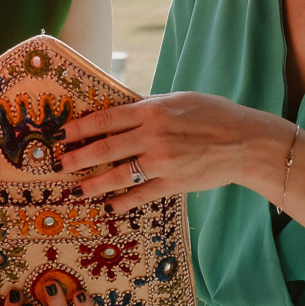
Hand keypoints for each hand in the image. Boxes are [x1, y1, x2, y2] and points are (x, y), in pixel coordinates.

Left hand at [62, 92, 290, 211]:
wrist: (245, 141)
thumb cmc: (213, 114)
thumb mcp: (178, 100)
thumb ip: (149, 107)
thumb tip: (122, 113)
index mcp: (151, 111)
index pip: (105, 119)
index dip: (79, 128)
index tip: (62, 134)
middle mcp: (152, 137)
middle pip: (104, 149)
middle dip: (77, 158)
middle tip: (59, 164)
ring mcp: (162, 163)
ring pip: (117, 176)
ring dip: (94, 184)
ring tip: (77, 190)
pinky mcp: (173, 183)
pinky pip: (141, 195)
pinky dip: (123, 201)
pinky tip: (110, 206)